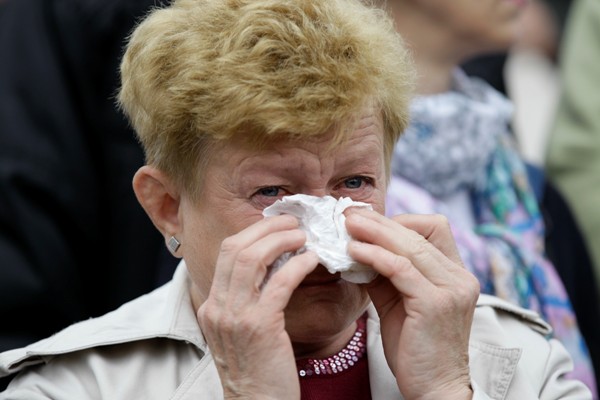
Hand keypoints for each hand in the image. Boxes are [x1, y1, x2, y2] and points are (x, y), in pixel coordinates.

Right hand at [196, 214, 318, 399]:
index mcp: (212, 306)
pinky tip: (312, 260)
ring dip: (281, 240)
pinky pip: (279, 283)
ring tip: (303, 236)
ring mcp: (235, 317)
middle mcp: (217, 307)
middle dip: (266, 229)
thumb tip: (272, 267)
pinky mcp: (260, 327)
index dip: (253, 233)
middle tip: (293, 223)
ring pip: (251, 259)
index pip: (226, 253)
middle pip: (235, 248)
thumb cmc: (258, 370)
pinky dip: (297, 265)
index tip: (277, 226)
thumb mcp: (241, 332)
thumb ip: (247, 301)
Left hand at [346, 210, 478, 399]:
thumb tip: (355, 246)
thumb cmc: (414, 347)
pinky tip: (353, 251)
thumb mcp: (398, 301)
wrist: (433, 388)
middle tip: (348, 213)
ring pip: (410, 246)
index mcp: (455, 273)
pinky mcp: (435, 304)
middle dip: (380, 221)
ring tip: (347, 226)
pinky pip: (401, 269)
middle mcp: (460, 277)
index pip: (433, 227)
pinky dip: (375, 256)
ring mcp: (452, 290)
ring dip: (375, 233)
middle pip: (419, 231)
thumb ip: (384, 273)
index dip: (399, 221)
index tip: (367, 222)